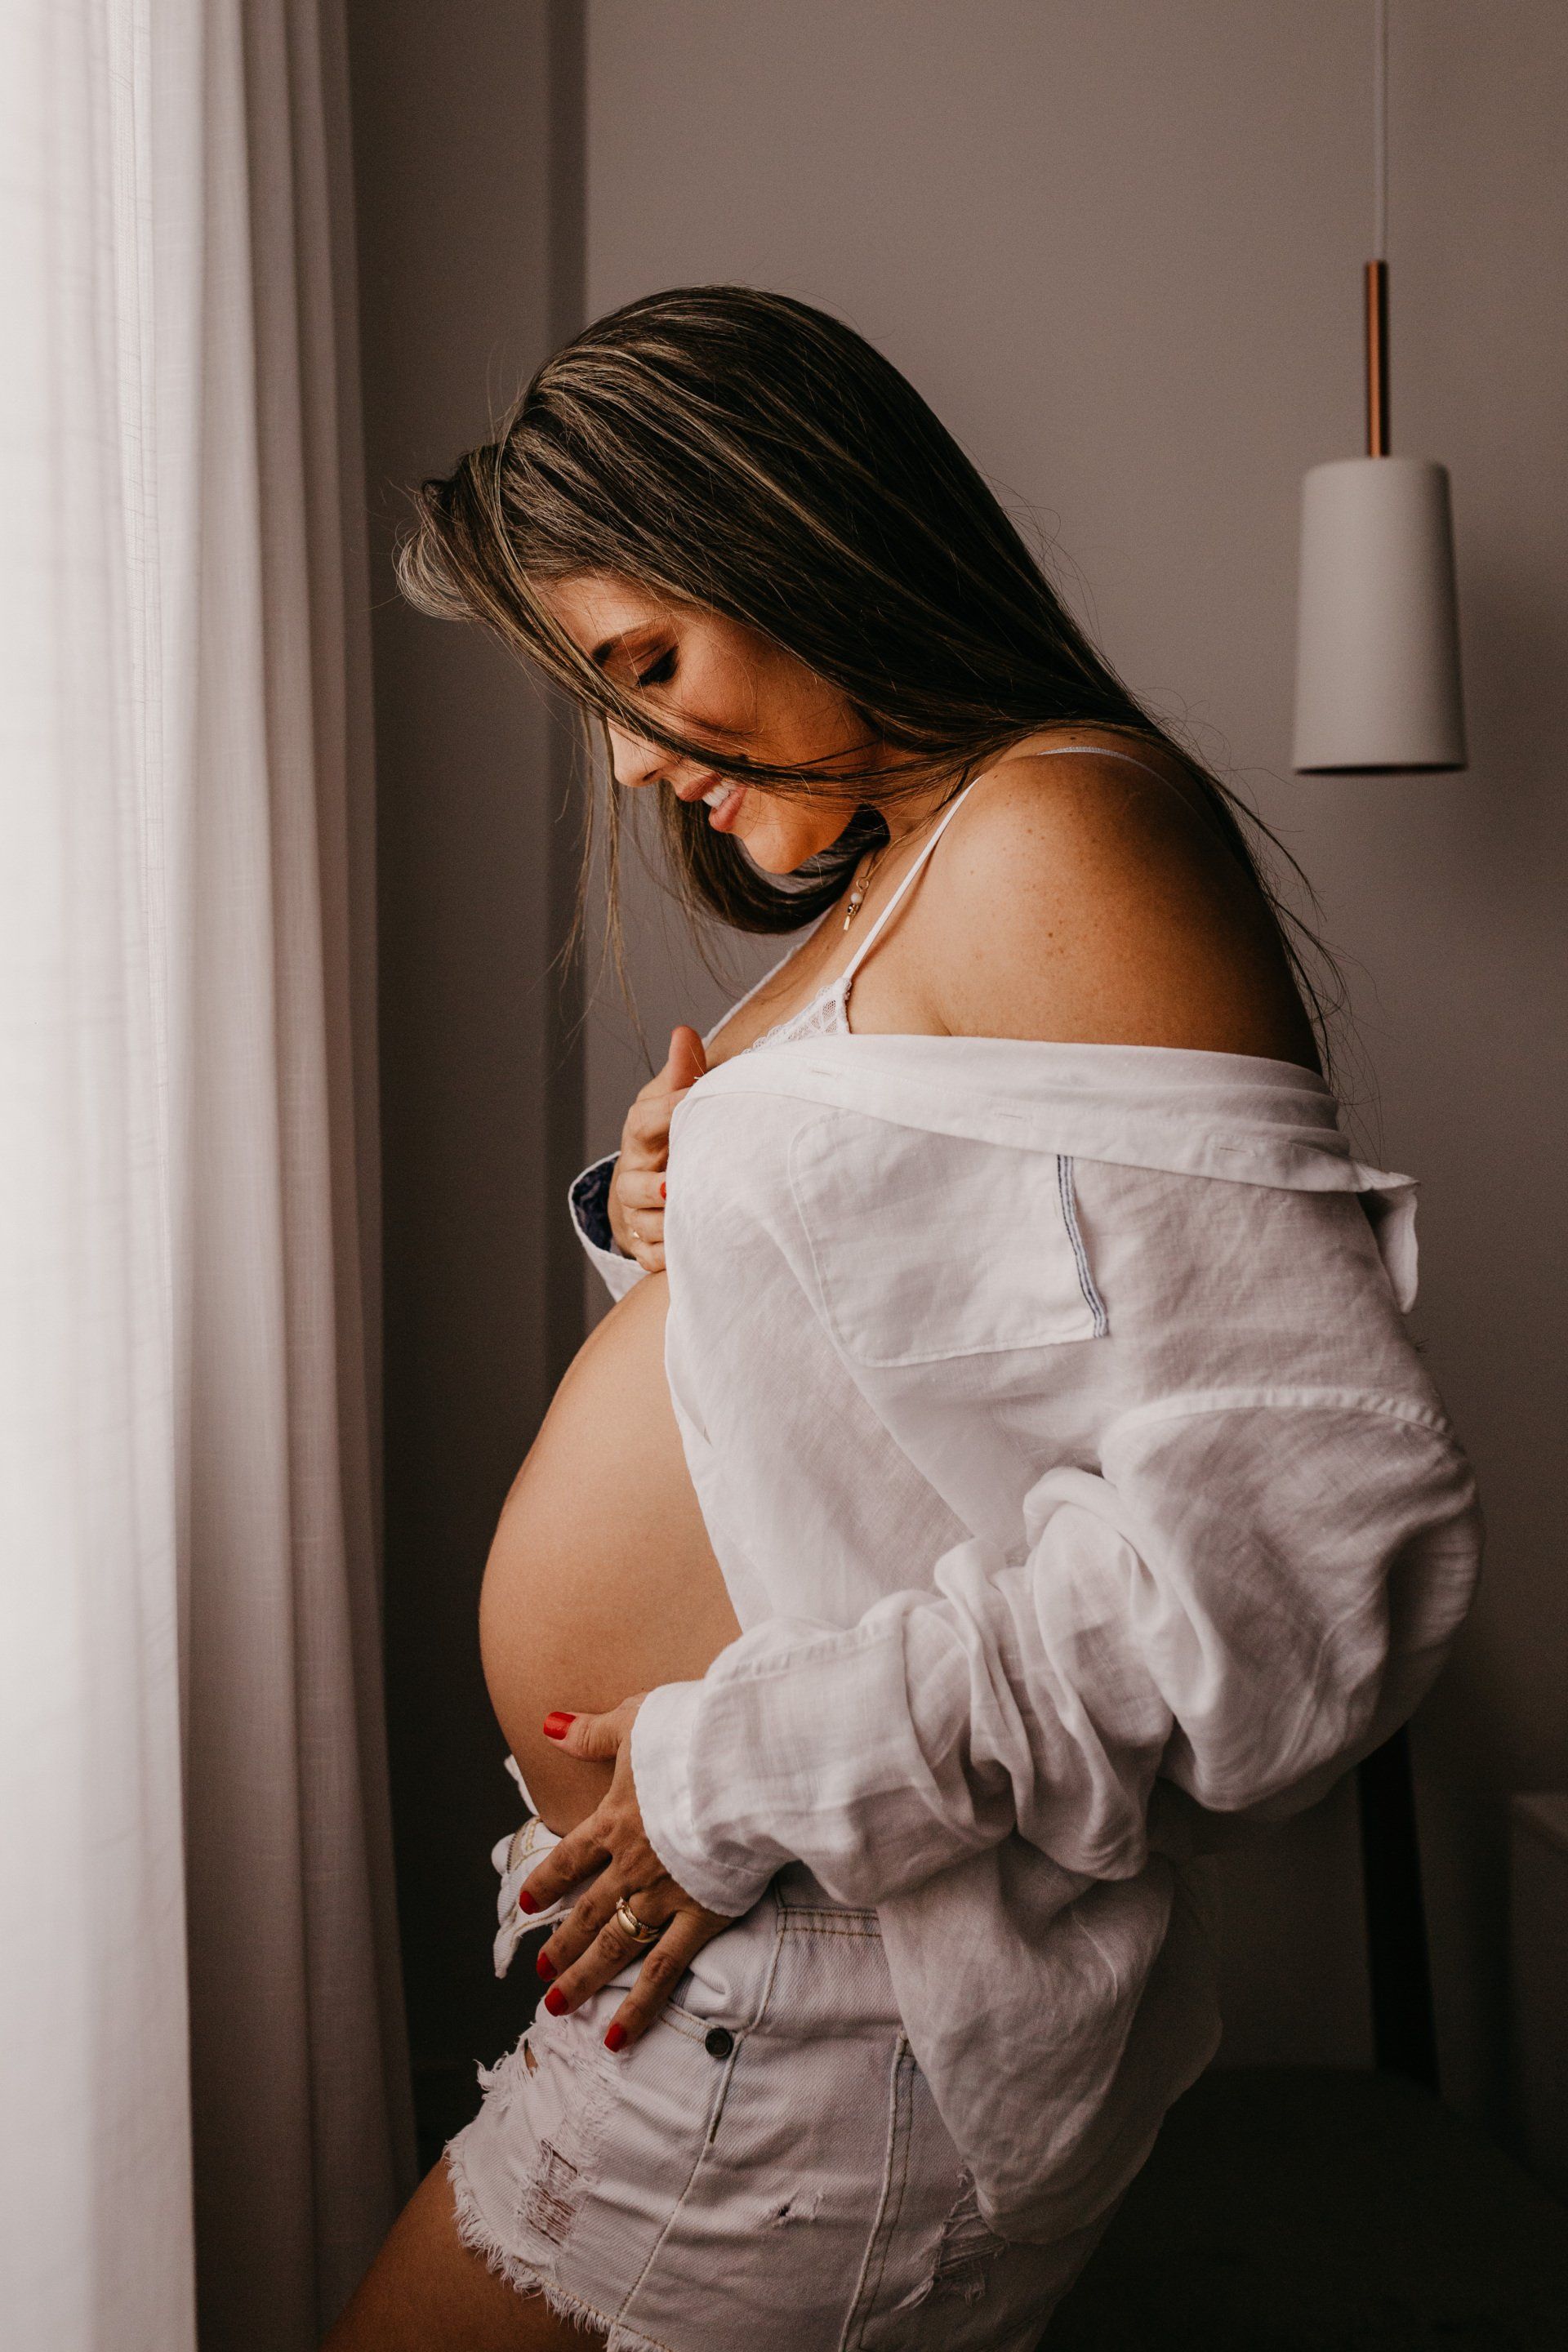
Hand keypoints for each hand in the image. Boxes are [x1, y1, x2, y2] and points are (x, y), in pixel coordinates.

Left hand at [518, 1696, 733, 2050]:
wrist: (743, 1765)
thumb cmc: (693, 1736)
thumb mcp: (635, 1720)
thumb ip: (590, 1732)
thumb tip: (547, 1724)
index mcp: (613, 1821)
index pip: (568, 1859)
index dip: (546, 1881)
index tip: (528, 1904)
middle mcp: (630, 1866)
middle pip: (585, 1912)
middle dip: (560, 1943)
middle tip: (540, 1971)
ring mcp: (663, 1896)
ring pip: (613, 1947)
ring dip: (583, 1978)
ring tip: (559, 2006)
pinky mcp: (701, 1916)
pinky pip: (663, 1971)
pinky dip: (638, 2007)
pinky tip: (617, 2037)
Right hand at [608, 1026, 706, 1272]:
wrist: (651, 1188)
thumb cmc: (667, 1138)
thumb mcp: (671, 1102)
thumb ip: (682, 1072)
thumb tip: (685, 1032)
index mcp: (641, 1137)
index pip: (646, 1120)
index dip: (669, 1108)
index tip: (694, 1097)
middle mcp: (634, 1178)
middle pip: (633, 1186)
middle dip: (651, 1189)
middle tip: (672, 1188)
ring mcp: (637, 1216)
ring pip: (645, 1226)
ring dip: (666, 1227)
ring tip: (694, 1225)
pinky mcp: (646, 1246)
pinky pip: (655, 1257)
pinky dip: (672, 1257)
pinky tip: (697, 1252)